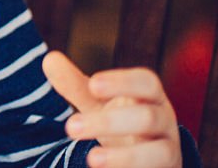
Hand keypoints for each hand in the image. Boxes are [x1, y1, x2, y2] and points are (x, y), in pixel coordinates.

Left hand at [42, 51, 180, 167]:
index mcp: (149, 97)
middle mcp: (164, 122)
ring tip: (92, 159)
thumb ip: (75, 85)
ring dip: (125, 157)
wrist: (150, 160)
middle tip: (70, 127)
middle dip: (109, 123)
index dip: (122, 83)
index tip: (93, 85)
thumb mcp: (97, 104)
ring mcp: (168, 151)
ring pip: (160, 152)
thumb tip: (49, 58)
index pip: (146, 82)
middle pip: (147, 118)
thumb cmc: (121, 123)